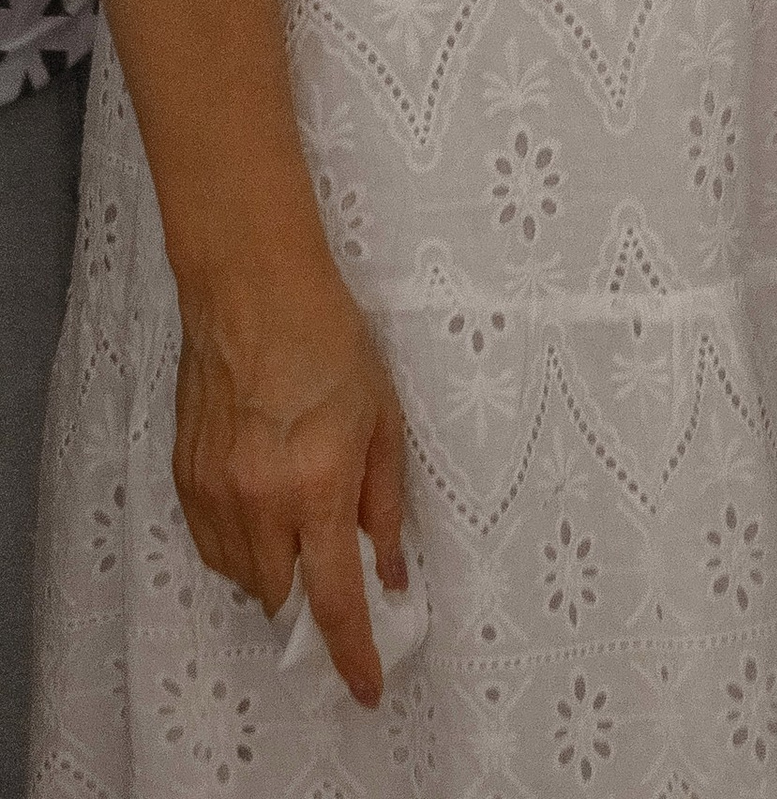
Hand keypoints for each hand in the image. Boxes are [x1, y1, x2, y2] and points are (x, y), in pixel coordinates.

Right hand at [172, 253, 406, 704]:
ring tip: (300, 527)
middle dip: (312, 605)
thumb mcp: (382, 420)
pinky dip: (240, 549)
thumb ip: (385, 504)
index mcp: (317, 486)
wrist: (254, 292)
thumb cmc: (330, 342)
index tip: (367, 686)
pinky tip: (262, 514)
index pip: (335, 599)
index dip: (353, 651)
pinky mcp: (185, 479)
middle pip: (283, 599)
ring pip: (243, 578)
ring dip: (276, 575)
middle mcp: (259, 501)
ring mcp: (215, 493)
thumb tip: (390, 572)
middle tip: (336, 578)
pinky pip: (212, 546)